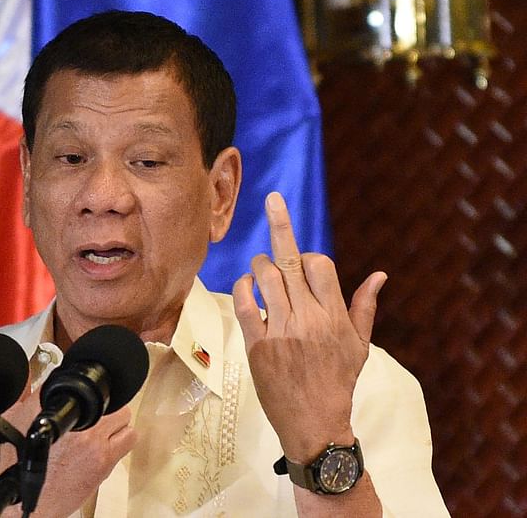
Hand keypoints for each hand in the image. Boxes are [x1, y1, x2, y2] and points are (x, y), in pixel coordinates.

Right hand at [0, 377, 135, 517]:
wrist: (29, 501)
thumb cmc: (21, 468)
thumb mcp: (14, 422)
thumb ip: (27, 397)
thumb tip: (34, 381)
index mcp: (53, 410)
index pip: (81, 384)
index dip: (88, 387)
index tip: (91, 392)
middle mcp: (75, 423)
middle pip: (109, 397)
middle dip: (106, 406)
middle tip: (100, 414)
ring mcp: (93, 442)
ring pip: (124, 415)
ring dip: (117, 421)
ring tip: (107, 428)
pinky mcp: (105, 460)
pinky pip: (129, 437)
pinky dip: (124, 438)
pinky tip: (112, 443)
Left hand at [232, 192, 386, 462]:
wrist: (314, 423)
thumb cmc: (338, 382)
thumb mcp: (360, 345)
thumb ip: (364, 306)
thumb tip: (380, 273)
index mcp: (335, 316)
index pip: (319, 264)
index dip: (310, 255)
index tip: (303, 257)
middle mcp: (309, 318)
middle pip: (290, 260)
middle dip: (280, 226)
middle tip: (273, 201)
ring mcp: (281, 331)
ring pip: (265, 276)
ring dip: (259, 261)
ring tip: (260, 263)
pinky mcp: (257, 345)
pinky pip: (244, 304)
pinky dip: (243, 286)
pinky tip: (246, 283)